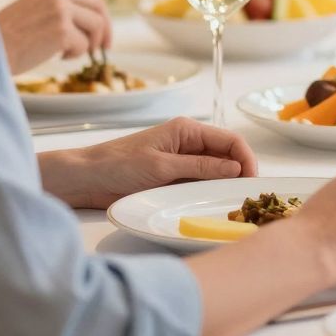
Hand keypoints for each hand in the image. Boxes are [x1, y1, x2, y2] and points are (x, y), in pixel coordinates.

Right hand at [0, 0, 110, 74]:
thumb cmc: (6, 37)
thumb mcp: (34, 12)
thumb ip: (59, 11)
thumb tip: (89, 26)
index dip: (102, 18)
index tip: (103, 35)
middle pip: (99, 11)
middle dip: (105, 32)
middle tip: (102, 49)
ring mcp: (61, 12)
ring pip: (95, 29)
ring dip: (86, 46)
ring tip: (65, 53)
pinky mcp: (62, 31)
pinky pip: (83, 46)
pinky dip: (73, 55)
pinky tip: (54, 56)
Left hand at [41, 117, 257, 209]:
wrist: (84, 180)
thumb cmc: (116, 165)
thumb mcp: (161, 166)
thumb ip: (200, 166)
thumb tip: (235, 168)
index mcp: (187, 130)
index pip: (231, 140)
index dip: (246, 158)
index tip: (252, 181)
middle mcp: (188, 144)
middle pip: (227, 156)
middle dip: (240, 173)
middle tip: (246, 196)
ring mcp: (181, 162)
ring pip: (215, 172)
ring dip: (225, 185)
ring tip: (233, 203)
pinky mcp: (173, 180)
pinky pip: (200, 184)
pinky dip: (209, 194)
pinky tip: (213, 205)